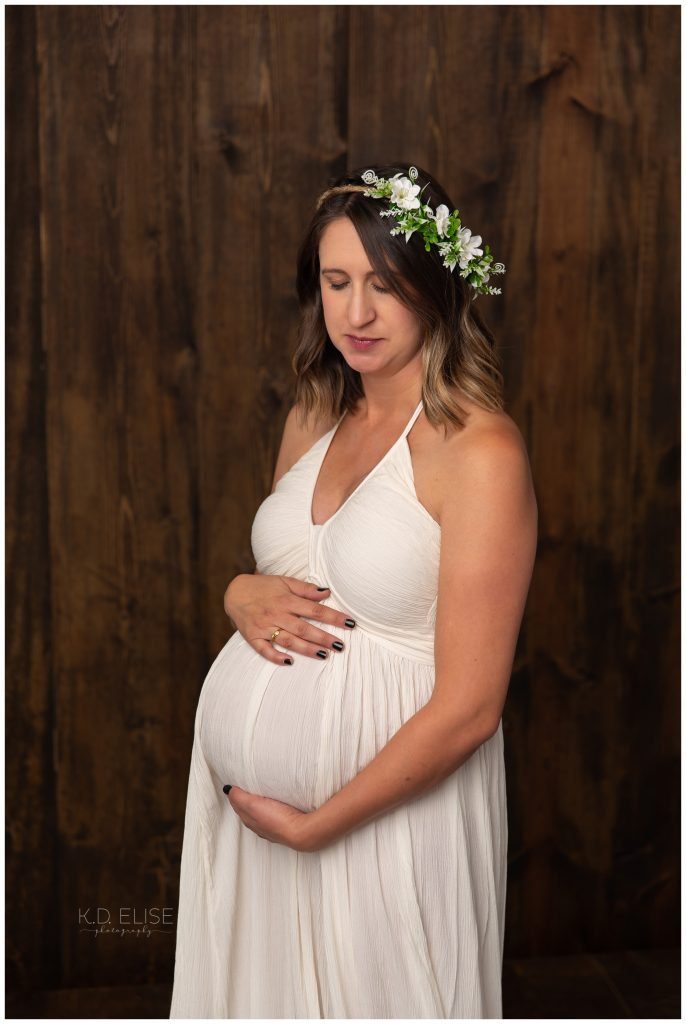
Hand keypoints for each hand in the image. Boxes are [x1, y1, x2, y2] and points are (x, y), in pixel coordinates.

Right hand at [223, 572, 355, 664]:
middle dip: (324, 637)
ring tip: (324, 655)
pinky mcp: (253, 637)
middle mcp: (276, 613)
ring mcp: (264, 627)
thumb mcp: (284, 581)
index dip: (333, 617)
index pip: (315, 610)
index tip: (350, 623)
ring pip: (288, 640)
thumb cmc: (263, 587)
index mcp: (286, 599)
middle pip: (304, 627)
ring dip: (307, 649)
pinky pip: (264, 650)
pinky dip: (276, 657)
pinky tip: (290, 662)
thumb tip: (327, 592)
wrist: (234, 592)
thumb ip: (305, 589)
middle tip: (341, 646)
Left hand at [225, 785, 322, 851]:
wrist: (301, 832)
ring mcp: (273, 827)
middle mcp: (260, 826)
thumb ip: (239, 797)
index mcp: (250, 820)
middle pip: (248, 812)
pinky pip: (273, 815)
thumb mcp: (252, 805)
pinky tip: (275, 804)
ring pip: (261, 814)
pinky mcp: (286, 824)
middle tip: (241, 789)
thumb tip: (228, 790)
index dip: (235, 796)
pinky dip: (269, 808)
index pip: (238, 806)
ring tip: (257, 794)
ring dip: (257, 805)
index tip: (233, 787)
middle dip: (243, 801)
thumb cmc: (278, 821)